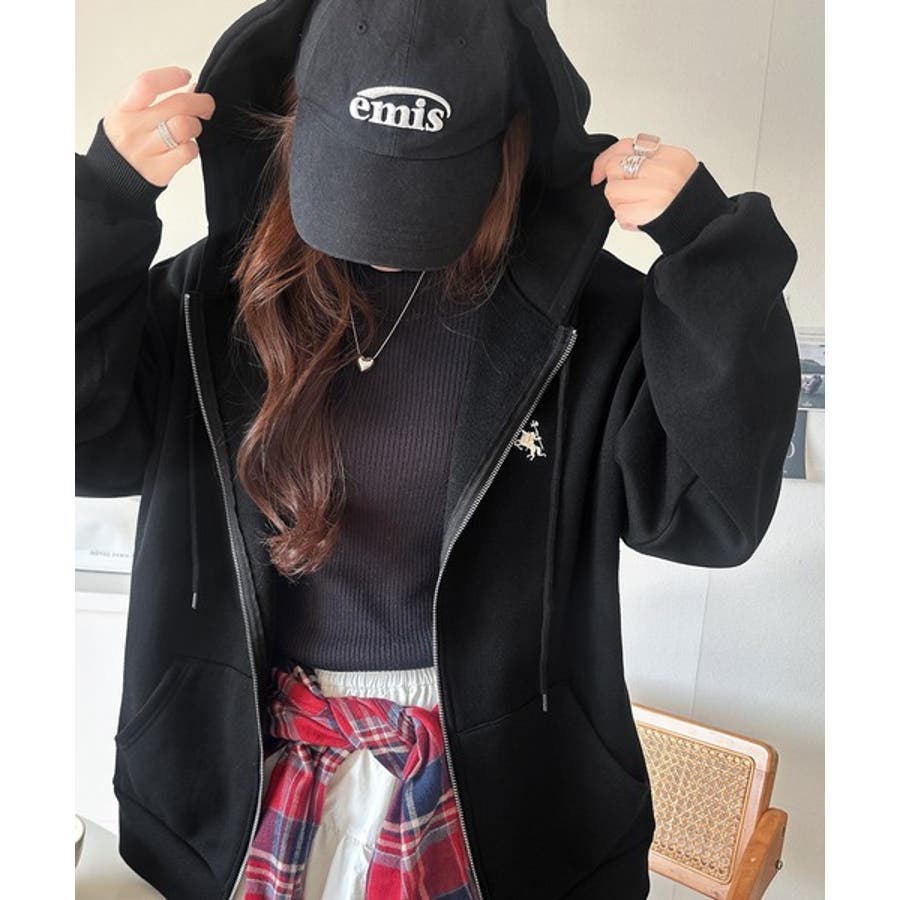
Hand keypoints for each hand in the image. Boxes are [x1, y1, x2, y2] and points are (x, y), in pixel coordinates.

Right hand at [101, 66, 215, 187]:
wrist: (111, 179)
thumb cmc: (124, 142)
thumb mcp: (127, 113)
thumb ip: (153, 99)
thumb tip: (190, 88)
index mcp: (123, 109)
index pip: (148, 84)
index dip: (171, 76)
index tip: (185, 76)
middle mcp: (134, 128)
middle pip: (177, 105)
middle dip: (200, 101)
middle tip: (206, 105)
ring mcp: (147, 150)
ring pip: (185, 126)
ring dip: (196, 125)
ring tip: (192, 128)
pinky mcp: (160, 170)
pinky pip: (188, 151)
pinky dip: (192, 147)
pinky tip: (186, 147)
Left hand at [590, 137, 697, 231]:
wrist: (704, 225)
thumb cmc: (689, 201)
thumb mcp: (676, 168)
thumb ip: (650, 161)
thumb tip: (619, 163)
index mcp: (670, 156)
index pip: (626, 145)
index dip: (606, 158)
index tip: (599, 171)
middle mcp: (662, 170)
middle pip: (614, 167)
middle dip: (614, 184)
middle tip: (628, 195)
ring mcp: (654, 190)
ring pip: (612, 191)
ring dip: (620, 204)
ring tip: (638, 208)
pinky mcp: (646, 210)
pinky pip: (619, 213)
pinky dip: (626, 220)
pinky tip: (641, 220)